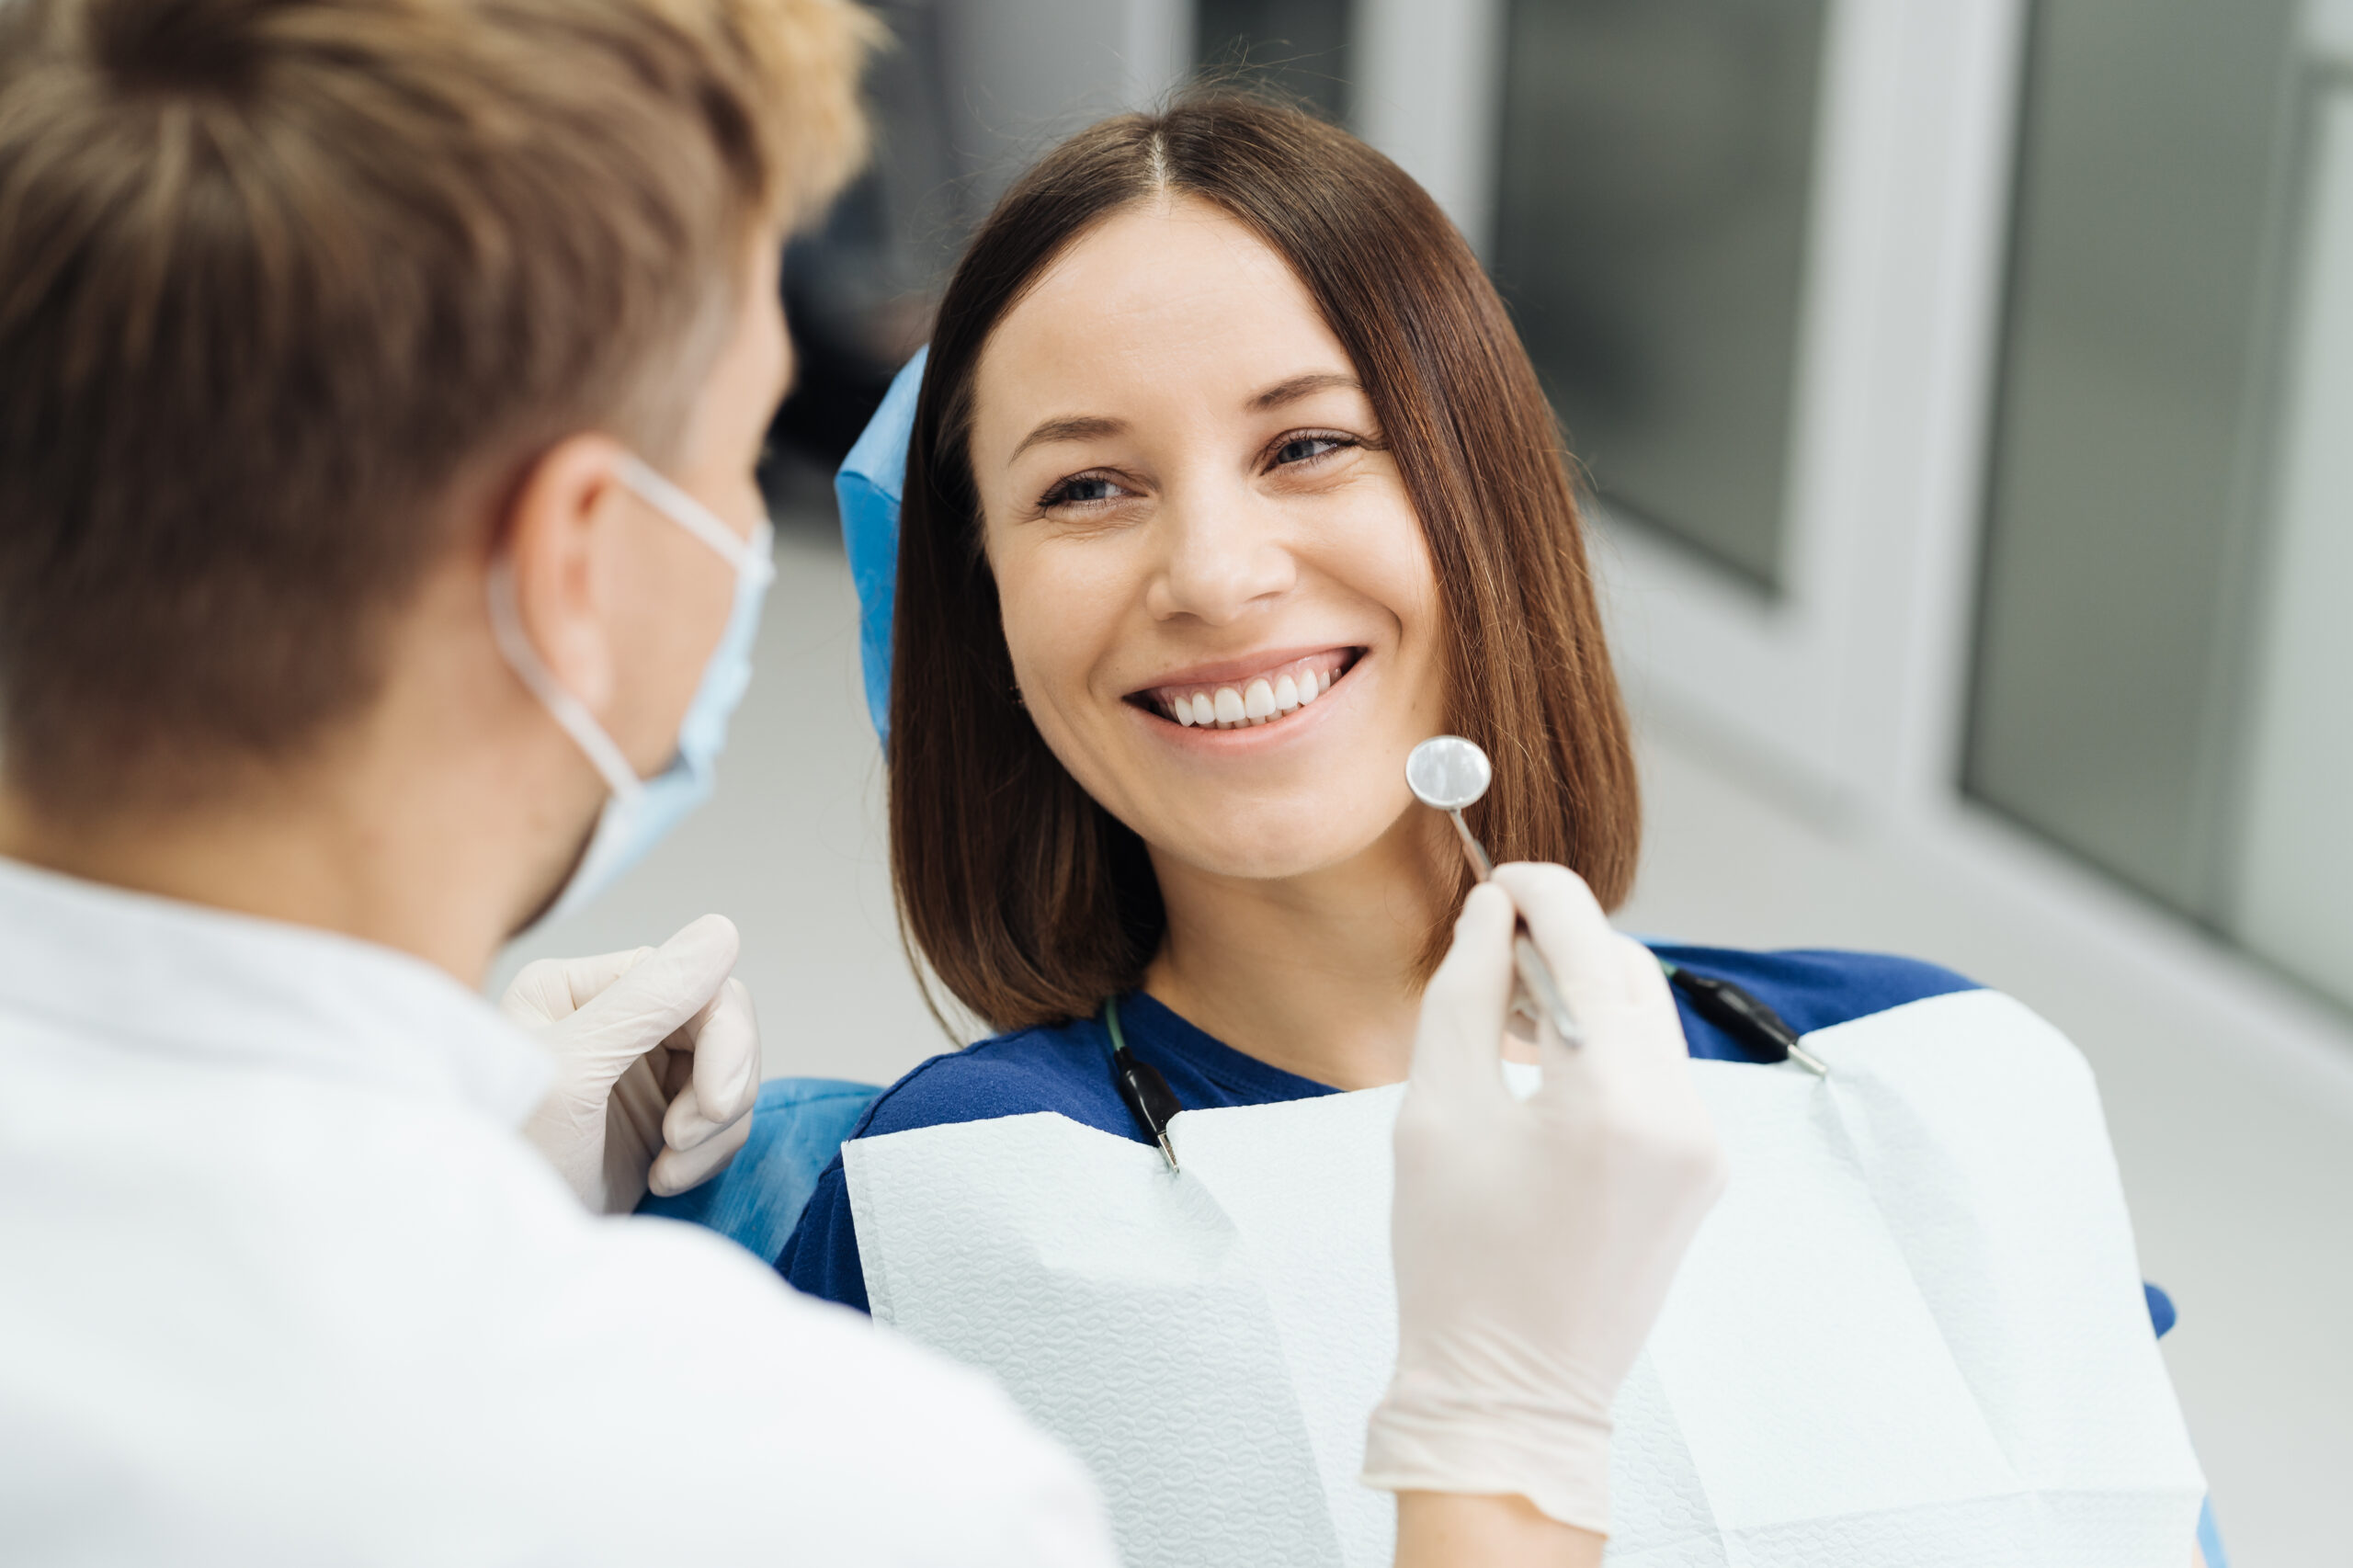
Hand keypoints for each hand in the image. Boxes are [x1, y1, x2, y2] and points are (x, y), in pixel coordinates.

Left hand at [500, 913, 760, 1213]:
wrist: (493, 1261)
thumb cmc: (508, 1162)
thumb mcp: (573, 1073)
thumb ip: (648, 999)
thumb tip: (723, 929)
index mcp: (579, 990)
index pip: (694, 981)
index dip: (725, 1039)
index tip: (716, 1105)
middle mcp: (612, 1020)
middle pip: (722, 1024)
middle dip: (721, 1089)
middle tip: (684, 1141)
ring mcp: (636, 1072)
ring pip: (732, 1073)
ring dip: (716, 1129)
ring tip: (667, 1169)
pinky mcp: (656, 1122)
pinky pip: (724, 1119)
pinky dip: (709, 1153)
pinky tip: (662, 1179)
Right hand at [1363, 864, 1725, 1538]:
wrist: (1510, 1394)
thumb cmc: (1455, 1264)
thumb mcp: (1437, 1113)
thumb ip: (1465, 994)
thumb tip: (1493, 915)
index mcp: (1612, 1100)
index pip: (1588, 944)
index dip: (1540, 891)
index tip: (1497, 879)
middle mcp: (1681, 1117)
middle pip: (1630, 972)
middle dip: (1563, 943)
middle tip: (1488, 953)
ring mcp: (1703, 1149)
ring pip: (1648, 1020)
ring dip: (1585, 995)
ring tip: (1508, 1021)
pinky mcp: (1702, 1174)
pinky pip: (1658, 1074)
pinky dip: (1606, 1050)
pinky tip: (1546, 1075)